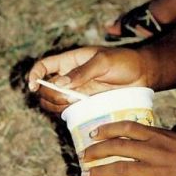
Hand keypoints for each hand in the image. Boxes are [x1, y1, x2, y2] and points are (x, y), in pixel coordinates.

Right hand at [28, 46, 148, 113]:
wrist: (142, 74)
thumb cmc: (124, 61)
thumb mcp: (104, 61)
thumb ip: (82, 72)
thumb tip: (60, 84)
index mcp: (71, 61)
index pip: (44, 66)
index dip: (34, 75)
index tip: (33, 87)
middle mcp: (69, 77)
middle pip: (45, 89)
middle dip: (50, 95)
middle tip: (69, 97)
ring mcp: (76, 92)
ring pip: (53, 102)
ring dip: (58, 105)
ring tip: (77, 102)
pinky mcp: (84, 105)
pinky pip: (66, 112)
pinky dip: (65, 115)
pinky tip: (77, 112)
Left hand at [81, 121, 175, 175]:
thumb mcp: (175, 139)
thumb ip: (156, 141)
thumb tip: (137, 143)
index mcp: (159, 135)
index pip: (127, 128)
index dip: (108, 129)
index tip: (93, 133)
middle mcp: (155, 150)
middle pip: (119, 147)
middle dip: (98, 151)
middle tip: (84, 155)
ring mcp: (157, 171)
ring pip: (122, 170)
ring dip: (102, 172)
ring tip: (88, 174)